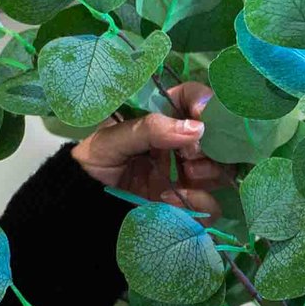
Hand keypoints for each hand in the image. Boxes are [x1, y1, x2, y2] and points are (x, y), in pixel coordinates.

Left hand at [70, 83, 232, 216]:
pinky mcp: (186, 203)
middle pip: (219, 138)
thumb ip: (149, 129)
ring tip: (184, 175)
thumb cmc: (93, 161)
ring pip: (222, 170)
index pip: (194, 99)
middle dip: (211, 145)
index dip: (205, 103)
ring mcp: (187, 174)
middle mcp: (181, 143)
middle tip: (190, 154)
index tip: (200, 116)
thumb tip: (196, 129)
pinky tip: (171, 199)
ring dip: (208, 172)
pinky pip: (211, 206)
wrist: (82, 202)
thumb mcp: (112, 139)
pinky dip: (199, 203)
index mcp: (164, 118)